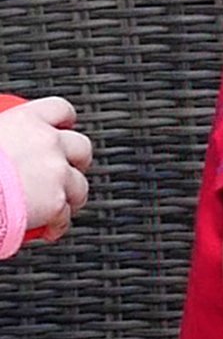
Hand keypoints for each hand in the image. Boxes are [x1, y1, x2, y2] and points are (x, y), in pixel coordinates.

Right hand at [0, 98, 91, 244]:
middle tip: (61, 170)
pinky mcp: (55, 203)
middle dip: (75, 159)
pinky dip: (58, 224)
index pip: (59, 110)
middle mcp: (48, 143)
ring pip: (79, 184)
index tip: (61, 129)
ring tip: (56, 204)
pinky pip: (65, 216)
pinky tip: (48, 229)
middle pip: (80, 147)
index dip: (63, 121)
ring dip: (71, 194)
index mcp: (27, 120)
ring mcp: (56, 173)